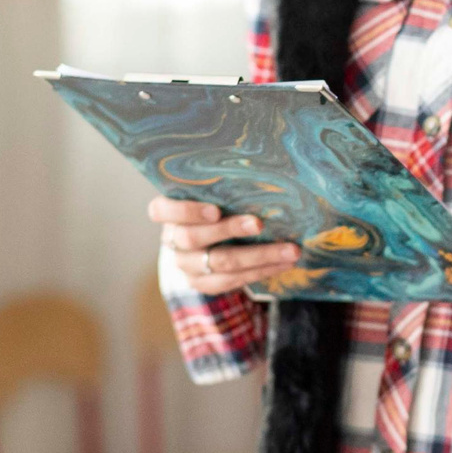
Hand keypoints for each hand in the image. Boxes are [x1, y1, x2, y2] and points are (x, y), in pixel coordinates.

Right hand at [150, 196, 301, 295]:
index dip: (186, 211)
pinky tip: (285, 263)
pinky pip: (232, 281)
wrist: (210, 242)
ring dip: (259, 256)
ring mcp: (187, 265)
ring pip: (220, 263)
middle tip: (259, 223)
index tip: (215, 210)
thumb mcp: (213, 193)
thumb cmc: (217, 205)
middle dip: (229, 230)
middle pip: (194, 237)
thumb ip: (223, 186)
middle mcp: (173, 241)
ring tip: (291, 250)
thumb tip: (261, 169)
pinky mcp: (204, 284)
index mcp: (167, 213)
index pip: (160, 210)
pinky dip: (262, 271)